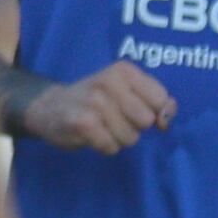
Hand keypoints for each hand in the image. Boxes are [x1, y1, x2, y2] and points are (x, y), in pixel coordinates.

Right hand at [16, 60, 179, 152]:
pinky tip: (92, 135)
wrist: (49, 107)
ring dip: (118, 138)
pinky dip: (104, 146)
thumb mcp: (127, 91)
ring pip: (130, 137)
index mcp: (123, 70)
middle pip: (146, 121)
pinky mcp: (82, 122)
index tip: (135, 110)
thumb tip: (168, 116)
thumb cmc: (96, 100)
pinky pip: (111, 147)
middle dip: (134, 127)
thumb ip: (156, 100)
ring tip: (101, 126)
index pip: (160, 99)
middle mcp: (108, 81)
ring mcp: (94, 101)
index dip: (153, 112)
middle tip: (114, 118)